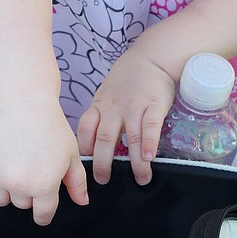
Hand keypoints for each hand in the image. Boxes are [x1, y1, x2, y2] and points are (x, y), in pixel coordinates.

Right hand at [0, 100, 88, 225]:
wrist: (24, 104)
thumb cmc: (51, 128)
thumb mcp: (71, 154)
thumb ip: (77, 182)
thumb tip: (82, 203)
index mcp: (44, 185)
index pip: (43, 215)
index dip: (44, 213)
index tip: (43, 208)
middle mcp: (19, 184)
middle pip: (21, 205)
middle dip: (28, 194)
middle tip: (31, 172)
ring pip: (0, 199)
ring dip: (6, 191)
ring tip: (13, 171)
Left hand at [77, 49, 175, 185]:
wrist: (151, 57)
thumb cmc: (127, 79)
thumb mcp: (106, 95)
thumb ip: (101, 116)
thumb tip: (95, 146)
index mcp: (99, 106)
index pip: (84, 129)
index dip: (82, 149)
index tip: (82, 167)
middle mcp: (113, 109)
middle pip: (104, 139)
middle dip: (102, 163)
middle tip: (104, 180)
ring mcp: (134, 107)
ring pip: (131, 138)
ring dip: (135, 162)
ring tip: (140, 179)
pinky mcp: (154, 106)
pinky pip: (151, 127)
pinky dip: (150, 143)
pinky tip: (150, 158)